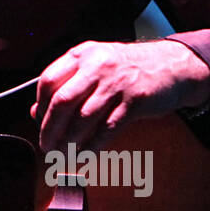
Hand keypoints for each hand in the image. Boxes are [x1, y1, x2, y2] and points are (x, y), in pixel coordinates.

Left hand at [30, 39, 209, 153]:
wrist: (172, 66)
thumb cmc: (128, 69)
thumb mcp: (94, 68)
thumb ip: (67, 86)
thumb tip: (37, 113)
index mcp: (82, 54)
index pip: (48, 81)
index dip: (41, 108)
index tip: (40, 125)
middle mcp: (97, 65)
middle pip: (62, 101)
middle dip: (50, 129)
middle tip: (47, 147)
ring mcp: (117, 82)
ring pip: (84, 118)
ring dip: (69, 142)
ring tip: (63, 155)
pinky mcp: (135, 101)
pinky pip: (107, 129)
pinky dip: (92, 146)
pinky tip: (84, 155)